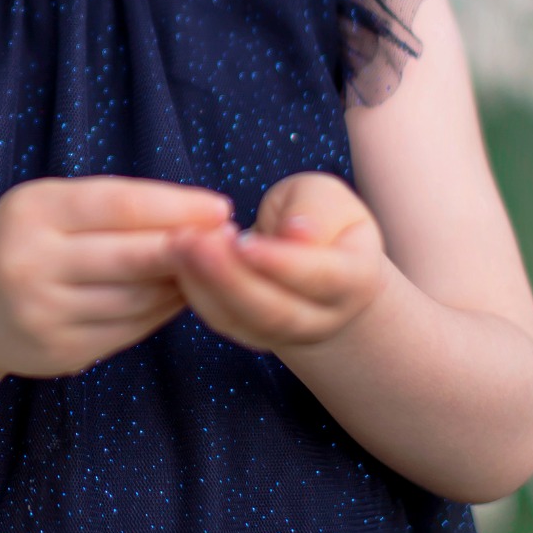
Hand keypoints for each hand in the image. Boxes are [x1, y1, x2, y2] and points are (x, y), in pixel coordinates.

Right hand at [0, 176, 230, 380]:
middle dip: (190, 248)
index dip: (175, 206)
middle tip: (233, 242)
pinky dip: (161, 313)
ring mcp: (43, 313)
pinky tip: (179, 297)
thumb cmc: (24, 241)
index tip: (221, 208)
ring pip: (137, 298)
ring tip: (212, 270)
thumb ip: (110, 207)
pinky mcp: (59, 352)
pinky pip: (128, 330)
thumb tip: (198, 216)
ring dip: (183, 284)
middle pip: (133, 256)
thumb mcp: (48, 207)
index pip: (118, 204)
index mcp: (32, 212)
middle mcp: (31, 263)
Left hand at [171, 172, 387, 352]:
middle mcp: (324, 317)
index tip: (244, 242)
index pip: (321, 278)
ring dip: (205, 285)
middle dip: (231, 279)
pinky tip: (176, 257)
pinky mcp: (250, 332)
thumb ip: (315, 212)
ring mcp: (286, 334)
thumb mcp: (327, 198)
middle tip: (194, 243)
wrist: (314, 260)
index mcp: (355, 280)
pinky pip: (221, 319)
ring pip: (244, 321)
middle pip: (277, 312)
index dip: (282, 263)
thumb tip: (296, 234)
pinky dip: (195, 291)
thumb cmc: (320, 218)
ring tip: (179, 245)